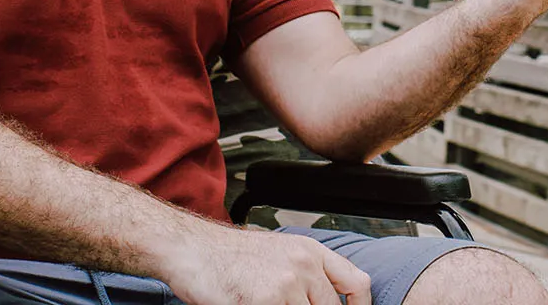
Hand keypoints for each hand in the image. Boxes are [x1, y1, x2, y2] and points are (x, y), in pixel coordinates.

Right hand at [161, 226, 369, 304]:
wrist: (190, 249)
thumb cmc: (229, 257)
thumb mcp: (278, 254)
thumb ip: (306, 275)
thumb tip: (325, 302)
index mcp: (310, 252)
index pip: (357, 283)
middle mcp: (304, 265)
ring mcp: (286, 284)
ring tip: (263, 303)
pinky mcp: (265, 301)